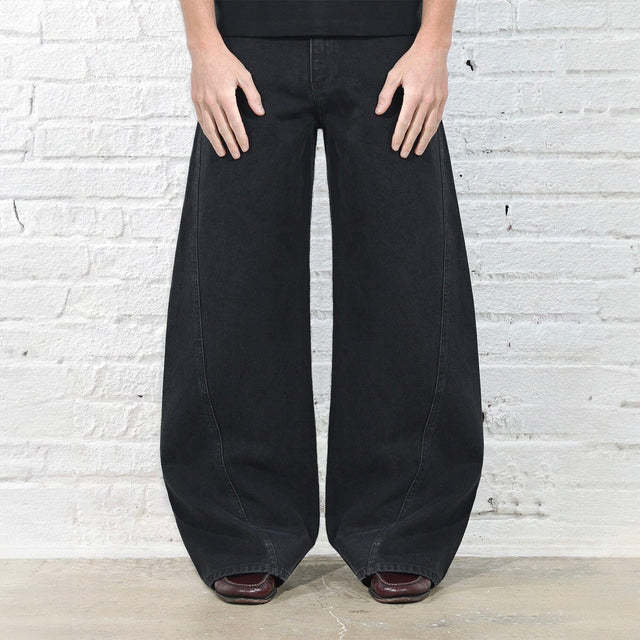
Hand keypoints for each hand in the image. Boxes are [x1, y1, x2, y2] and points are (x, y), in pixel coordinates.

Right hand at [189, 40, 264, 158]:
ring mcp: (202, 101)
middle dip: (230, 144)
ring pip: (210, 127)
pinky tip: (212, 139)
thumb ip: (253, 96)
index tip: (245, 147)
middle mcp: (212, 101)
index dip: (241, 137)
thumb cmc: (226, 62)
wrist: (204, 50)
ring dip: (216, 142)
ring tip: (222, 153)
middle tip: (236, 155)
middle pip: (223, 129)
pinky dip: (207, 131)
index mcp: (225, 96)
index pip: (235, 123)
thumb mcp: (244, 76)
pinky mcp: (195, 100)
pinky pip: (201, 120)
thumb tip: (260, 113)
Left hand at [375, 37, 448, 157]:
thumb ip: (386, 94)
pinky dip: (432, 131)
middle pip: (416, 128)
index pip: (405, 122)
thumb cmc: (412, 61)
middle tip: (403, 154)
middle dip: (409, 143)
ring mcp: (437, 100)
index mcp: (413, 95)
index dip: (399, 136)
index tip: (394, 146)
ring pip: (429, 126)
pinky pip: (437, 119)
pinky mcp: (443, 98)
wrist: (433, 49)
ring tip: (417, 152)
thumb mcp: (394, 75)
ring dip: (423, 141)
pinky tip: (427, 137)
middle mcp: (427, 100)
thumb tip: (379, 112)